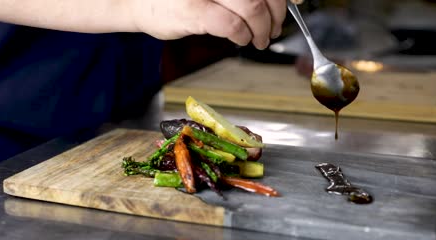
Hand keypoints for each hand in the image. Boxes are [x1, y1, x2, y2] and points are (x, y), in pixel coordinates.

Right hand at [129, 0, 286, 49]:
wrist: (139, 2)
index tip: (295, 2)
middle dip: (276, 13)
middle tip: (275, 27)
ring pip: (252, 7)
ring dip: (263, 28)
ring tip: (261, 39)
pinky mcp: (193, 10)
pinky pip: (232, 25)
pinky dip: (243, 36)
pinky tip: (242, 40)